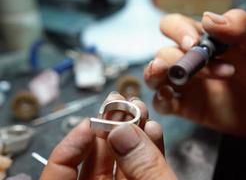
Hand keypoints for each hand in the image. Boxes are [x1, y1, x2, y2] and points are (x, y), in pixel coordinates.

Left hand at [40, 93, 176, 179]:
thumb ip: (143, 170)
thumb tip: (123, 132)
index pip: (59, 173)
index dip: (70, 145)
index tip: (90, 122)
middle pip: (95, 161)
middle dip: (109, 127)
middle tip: (118, 104)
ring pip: (122, 160)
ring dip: (132, 132)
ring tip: (138, 110)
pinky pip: (142, 167)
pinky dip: (149, 148)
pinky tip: (153, 130)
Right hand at [145, 10, 245, 137]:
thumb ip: (241, 25)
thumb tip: (209, 18)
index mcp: (206, 39)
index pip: (175, 25)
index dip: (177, 31)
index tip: (193, 42)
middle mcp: (192, 59)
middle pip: (164, 52)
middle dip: (182, 59)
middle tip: (212, 69)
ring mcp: (188, 84)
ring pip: (156, 75)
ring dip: (158, 75)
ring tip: (174, 78)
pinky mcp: (187, 107)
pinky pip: (162, 103)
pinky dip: (160, 100)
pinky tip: (171, 99)